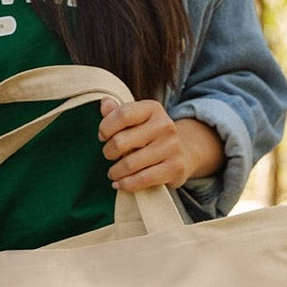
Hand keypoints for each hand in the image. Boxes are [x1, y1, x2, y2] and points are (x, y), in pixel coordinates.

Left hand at [97, 99, 222, 191]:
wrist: (184, 151)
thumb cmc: (151, 134)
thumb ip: (118, 112)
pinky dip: (127, 184)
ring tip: (113, 173)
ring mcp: (171, 147)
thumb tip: (105, 103)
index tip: (102, 136)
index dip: (105, 128)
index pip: (122, 115)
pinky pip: (143, 179)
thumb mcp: (137, 119)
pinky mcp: (175, 168)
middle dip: (108, 152)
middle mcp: (164, 125)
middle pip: (121, 141)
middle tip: (109, 155)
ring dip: (115, 171)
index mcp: (152, 108)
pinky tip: (120, 184)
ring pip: (129, 164)